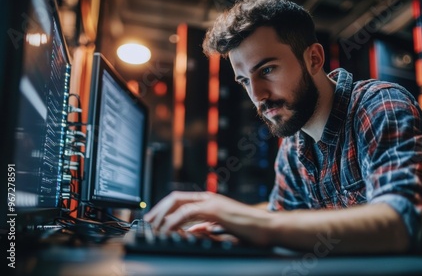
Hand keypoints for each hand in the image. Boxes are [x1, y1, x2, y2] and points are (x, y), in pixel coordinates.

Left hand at [143, 191, 271, 245]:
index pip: (181, 200)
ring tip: (153, 228)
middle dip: (158, 210)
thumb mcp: (222, 228)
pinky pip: (187, 213)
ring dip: (162, 216)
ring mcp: (212, 202)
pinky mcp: (215, 210)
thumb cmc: (250, 229)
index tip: (154, 220)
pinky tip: (167, 230)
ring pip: (177, 203)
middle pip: (175, 198)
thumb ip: (206, 227)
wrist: (268, 227)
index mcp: (210, 201)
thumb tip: (190, 230)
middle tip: (147, 222)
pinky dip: (173, 221)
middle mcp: (209, 198)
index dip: (164, 208)